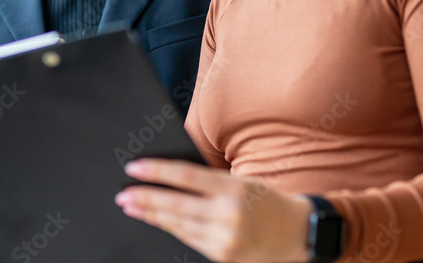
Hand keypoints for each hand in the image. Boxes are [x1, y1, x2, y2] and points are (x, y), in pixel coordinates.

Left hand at [114, 158, 313, 262]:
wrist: (299, 234)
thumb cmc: (267, 201)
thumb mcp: (243, 182)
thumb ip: (210, 182)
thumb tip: (169, 178)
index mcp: (234, 188)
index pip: (186, 176)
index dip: (156, 171)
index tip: (134, 167)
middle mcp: (228, 214)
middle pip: (175, 204)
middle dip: (145, 198)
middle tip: (122, 194)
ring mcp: (225, 238)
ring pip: (178, 224)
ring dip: (151, 215)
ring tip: (132, 207)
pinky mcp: (223, 256)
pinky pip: (189, 239)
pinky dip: (171, 228)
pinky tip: (156, 221)